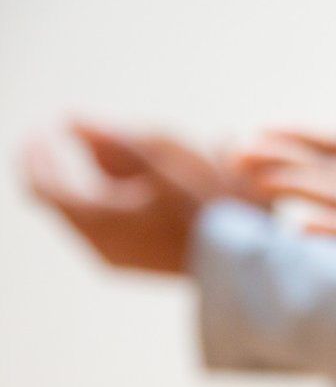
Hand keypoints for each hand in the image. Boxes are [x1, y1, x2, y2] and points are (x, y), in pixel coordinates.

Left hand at [24, 122, 232, 273]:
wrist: (248, 256)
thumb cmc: (210, 203)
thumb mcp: (164, 156)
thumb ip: (114, 137)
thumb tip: (72, 121)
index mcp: (97, 218)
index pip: (40, 184)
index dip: (36, 154)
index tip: (45, 130)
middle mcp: (98, 244)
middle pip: (65, 199)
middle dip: (72, 166)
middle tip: (95, 139)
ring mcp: (118, 259)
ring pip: (87, 215)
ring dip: (99, 184)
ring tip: (134, 165)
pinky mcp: (137, 265)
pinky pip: (109, 230)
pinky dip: (115, 205)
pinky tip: (149, 191)